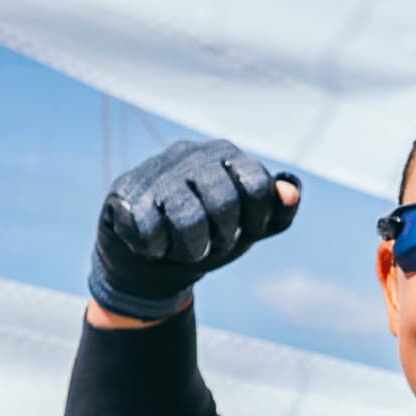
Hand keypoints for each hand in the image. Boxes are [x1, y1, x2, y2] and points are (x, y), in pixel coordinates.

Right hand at [87, 139, 300, 323]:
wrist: (151, 261)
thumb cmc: (209, 235)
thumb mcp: (251, 227)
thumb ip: (279, 211)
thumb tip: (290, 190)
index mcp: (226, 155)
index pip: (257, 185)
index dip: (257, 220)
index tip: (247, 231)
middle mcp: (190, 154)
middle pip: (225, 203)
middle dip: (223, 237)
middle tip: (211, 243)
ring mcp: (155, 171)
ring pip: (188, 220)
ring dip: (190, 250)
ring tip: (183, 248)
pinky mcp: (124, 192)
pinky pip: (150, 232)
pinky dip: (156, 250)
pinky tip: (152, 244)